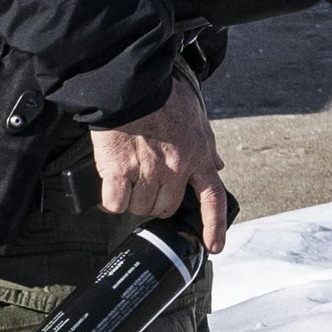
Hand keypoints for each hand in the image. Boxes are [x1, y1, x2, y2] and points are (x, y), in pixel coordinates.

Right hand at [89, 73, 237, 252]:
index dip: (215, 226)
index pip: (213, 198)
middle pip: (167, 207)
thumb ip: (207, 147)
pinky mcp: (118, 170)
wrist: (133, 85)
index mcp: (198, 156)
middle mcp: (175, 168)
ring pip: (141, 207)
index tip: (213, 246)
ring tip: (129, 176)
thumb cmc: (165, 98)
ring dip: (134, 199)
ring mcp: (147, 171)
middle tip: (147, 184)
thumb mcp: (197, 119)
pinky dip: (113, 200)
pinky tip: (112, 187)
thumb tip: (218, 165)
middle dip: (158, 202)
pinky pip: (116, 203)